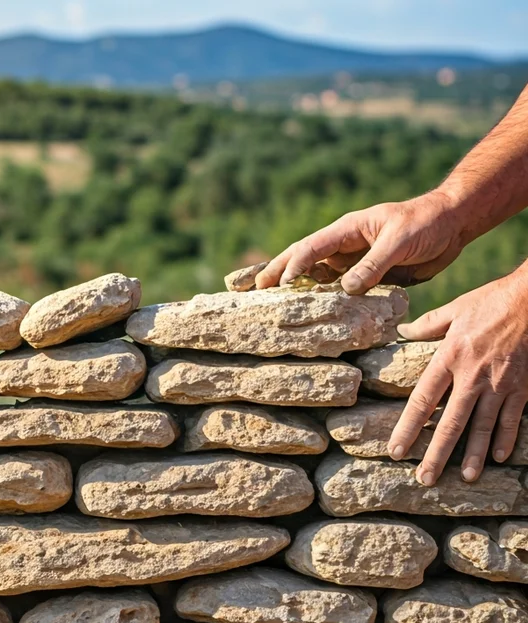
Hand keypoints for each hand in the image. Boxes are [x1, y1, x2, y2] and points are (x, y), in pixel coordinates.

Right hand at [255, 190, 472, 293]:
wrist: (453, 224)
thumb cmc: (426, 223)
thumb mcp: (400, 241)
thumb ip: (373, 264)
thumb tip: (345, 289)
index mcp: (348, 229)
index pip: (312, 247)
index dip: (293, 265)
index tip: (279, 285)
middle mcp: (345, 246)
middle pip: (304, 260)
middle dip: (279, 273)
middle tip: (254, 289)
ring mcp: (355, 261)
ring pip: (320, 276)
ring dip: (300, 289)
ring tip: (274, 305)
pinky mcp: (368, 275)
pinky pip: (342, 289)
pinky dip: (327, 300)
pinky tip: (316, 314)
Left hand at [387, 268, 527, 484]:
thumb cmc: (492, 302)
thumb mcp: (455, 309)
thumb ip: (428, 324)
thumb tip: (403, 330)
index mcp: (449, 358)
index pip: (422, 401)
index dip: (408, 429)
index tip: (396, 451)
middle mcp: (472, 377)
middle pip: (451, 423)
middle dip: (437, 454)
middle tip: (425, 479)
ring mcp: (500, 385)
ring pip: (483, 427)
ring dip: (473, 455)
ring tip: (464, 478)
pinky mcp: (523, 387)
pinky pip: (512, 419)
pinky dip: (505, 439)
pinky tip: (497, 457)